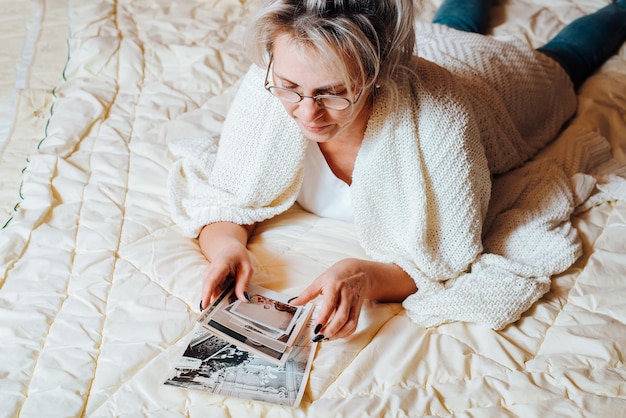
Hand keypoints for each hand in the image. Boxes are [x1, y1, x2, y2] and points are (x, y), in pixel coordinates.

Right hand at [197, 222, 255, 309]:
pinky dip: (221, 298)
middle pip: (209, 290)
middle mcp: (210, 272)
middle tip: (223, 316)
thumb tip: (243, 299)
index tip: (204, 306)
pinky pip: (214, 294)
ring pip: (212, 293)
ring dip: (220, 302)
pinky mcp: (209, 283)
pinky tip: (228, 302)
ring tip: (229, 309)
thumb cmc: (238, 256)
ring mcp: (208, 277)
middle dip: (215, 303)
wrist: (229, 249)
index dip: (206, 294)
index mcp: (220, 265)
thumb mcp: (247, 268)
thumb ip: (244, 283)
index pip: (211, 281)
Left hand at [290, 258, 417, 340]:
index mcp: (335, 287)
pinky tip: (336, 334)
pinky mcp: (358, 309)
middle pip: (342, 317)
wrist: (360, 271)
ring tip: (326, 338)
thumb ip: (307, 293)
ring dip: (339, 334)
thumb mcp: (320, 280)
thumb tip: (293, 302)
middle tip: (319, 336)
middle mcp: (346, 296)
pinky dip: (346, 333)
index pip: (329, 305)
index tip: (315, 329)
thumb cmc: (338, 275)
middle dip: (331, 330)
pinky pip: (354, 324)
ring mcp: (354, 303)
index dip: (323, 319)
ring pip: (350, 323)